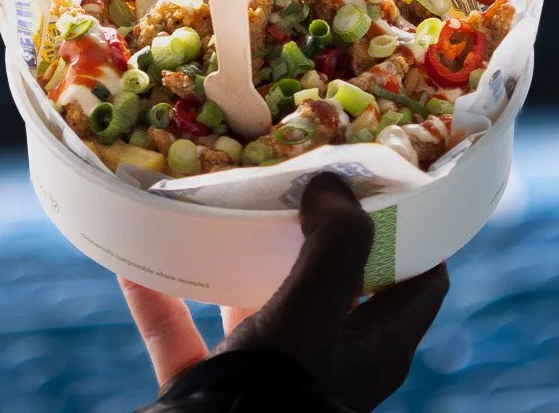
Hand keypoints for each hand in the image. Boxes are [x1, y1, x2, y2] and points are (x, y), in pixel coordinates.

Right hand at [120, 173, 448, 409]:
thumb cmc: (276, 396)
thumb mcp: (313, 318)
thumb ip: (336, 246)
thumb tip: (332, 186)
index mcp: (370, 352)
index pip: (420, 282)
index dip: (413, 227)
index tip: (382, 173)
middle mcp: (325, 362)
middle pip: (330, 279)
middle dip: (310, 223)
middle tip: (289, 169)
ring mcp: (268, 376)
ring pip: (254, 297)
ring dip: (234, 251)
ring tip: (217, 198)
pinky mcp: (211, 388)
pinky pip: (183, 330)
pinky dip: (163, 294)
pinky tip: (138, 258)